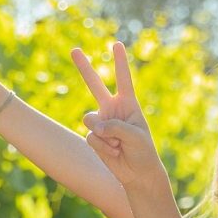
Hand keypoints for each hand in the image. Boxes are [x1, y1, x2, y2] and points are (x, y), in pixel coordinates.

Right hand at [72, 41, 168, 190]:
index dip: (120, 62)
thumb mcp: (135, 136)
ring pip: (90, 119)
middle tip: (74, 49)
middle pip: (95, 85)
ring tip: (118, 144)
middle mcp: (113, 109)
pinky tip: (114, 152)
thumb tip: (95, 126)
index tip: (117, 44)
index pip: (123, 80)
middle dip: (84, 67)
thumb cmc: (143, 151)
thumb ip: (115, 126)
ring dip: (104, 134)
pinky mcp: (94, 136)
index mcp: (128, 104)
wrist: (137, 173)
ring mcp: (102, 122)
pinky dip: (103, 147)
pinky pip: (92, 137)